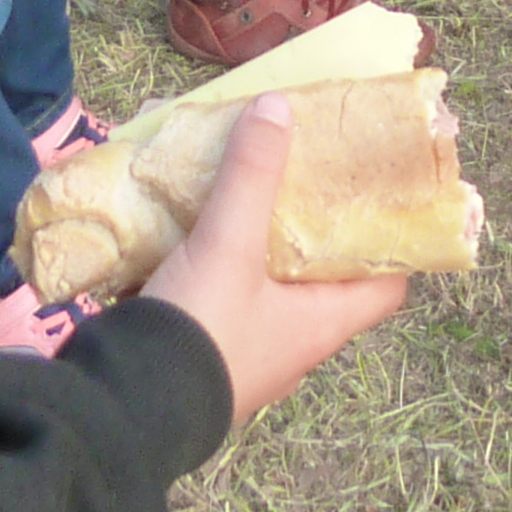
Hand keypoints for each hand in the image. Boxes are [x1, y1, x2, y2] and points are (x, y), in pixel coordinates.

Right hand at [140, 96, 411, 426]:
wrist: (121, 405)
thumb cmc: (200, 331)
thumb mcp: (229, 245)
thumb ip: (252, 175)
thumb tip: (278, 106)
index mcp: (322, 325)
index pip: (387, 286)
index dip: (391, 242)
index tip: (378, 194)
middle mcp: (293, 342)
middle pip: (324, 275)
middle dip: (314, 224)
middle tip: (307, 171)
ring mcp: (247, 349)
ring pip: (269, 282)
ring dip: (260, 238)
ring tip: (250, 186)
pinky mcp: (204, 348)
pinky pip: (223, 295)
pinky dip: (216, 259)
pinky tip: (197, 222)